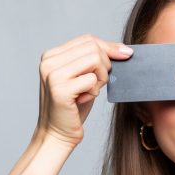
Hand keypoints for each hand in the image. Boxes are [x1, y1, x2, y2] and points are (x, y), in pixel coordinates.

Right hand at [35, 33, 132, 147]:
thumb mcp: (84, 78)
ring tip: (90, 91)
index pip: (87, 40)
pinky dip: (94, 91)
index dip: (109, 47)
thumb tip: (124, 49)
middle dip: (105, 65)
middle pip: (93, 47)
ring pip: (94, 59)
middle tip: (99, 84)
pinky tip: (83, 100)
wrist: (57, 134)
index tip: (125, 55)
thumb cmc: (73, 107)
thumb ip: (95, 60)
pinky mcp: (60, 89)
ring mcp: (52, 74)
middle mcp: (49, 61)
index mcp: (51, 55)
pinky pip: (92, 79)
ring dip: (101, 78)